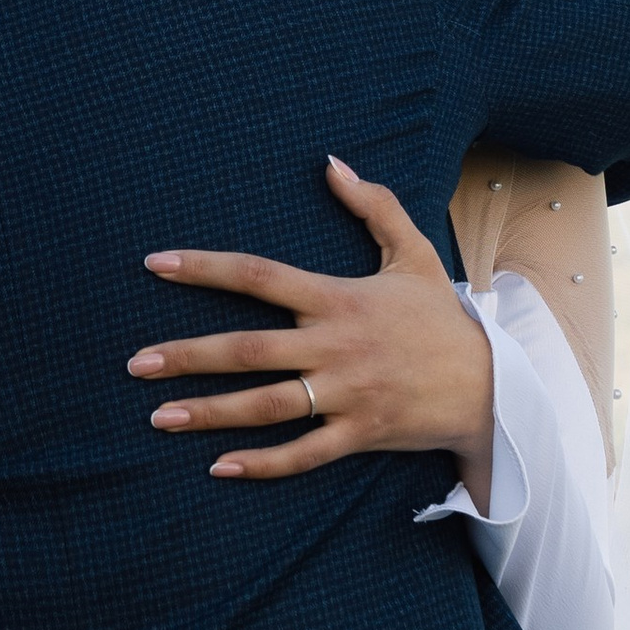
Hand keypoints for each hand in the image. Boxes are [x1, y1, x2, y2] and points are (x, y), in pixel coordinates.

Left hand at [127, 162, 494, 493]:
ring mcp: (346, 394)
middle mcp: (335, 346)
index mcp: (338, 298)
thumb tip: (332, 162)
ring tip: (158, 417)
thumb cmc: (442, 318)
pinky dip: (262, 464)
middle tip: (135, 362)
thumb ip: (373, 206)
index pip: (259, 276)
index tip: (156, 264)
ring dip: (210, 412)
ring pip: (266, 406)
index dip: (205, 268)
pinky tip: (218, 466)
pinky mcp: (359, 434)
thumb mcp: (414, 253)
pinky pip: (303, 453)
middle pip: (248, 349)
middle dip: (188, 355)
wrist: (494, 386)